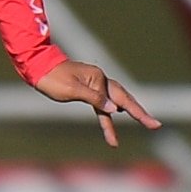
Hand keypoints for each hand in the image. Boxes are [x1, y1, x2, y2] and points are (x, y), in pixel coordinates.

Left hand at [34, 59, 160, 148]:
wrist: (36, 66)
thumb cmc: (51, 79)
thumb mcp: (71, 90)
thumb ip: (94, 99)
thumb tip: (114, 109)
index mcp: (98, 78)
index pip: (120, 100)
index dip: (137, 114)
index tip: (151, 124)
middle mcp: (99, 78)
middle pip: (124, 98)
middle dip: (139, 112)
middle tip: (155, 125)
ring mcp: (94, 81)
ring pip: (116, 98)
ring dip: (129, 110)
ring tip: (144, 121)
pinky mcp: (86, 86)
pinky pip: (102, 100)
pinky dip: (109, 110)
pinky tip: (116, 114)